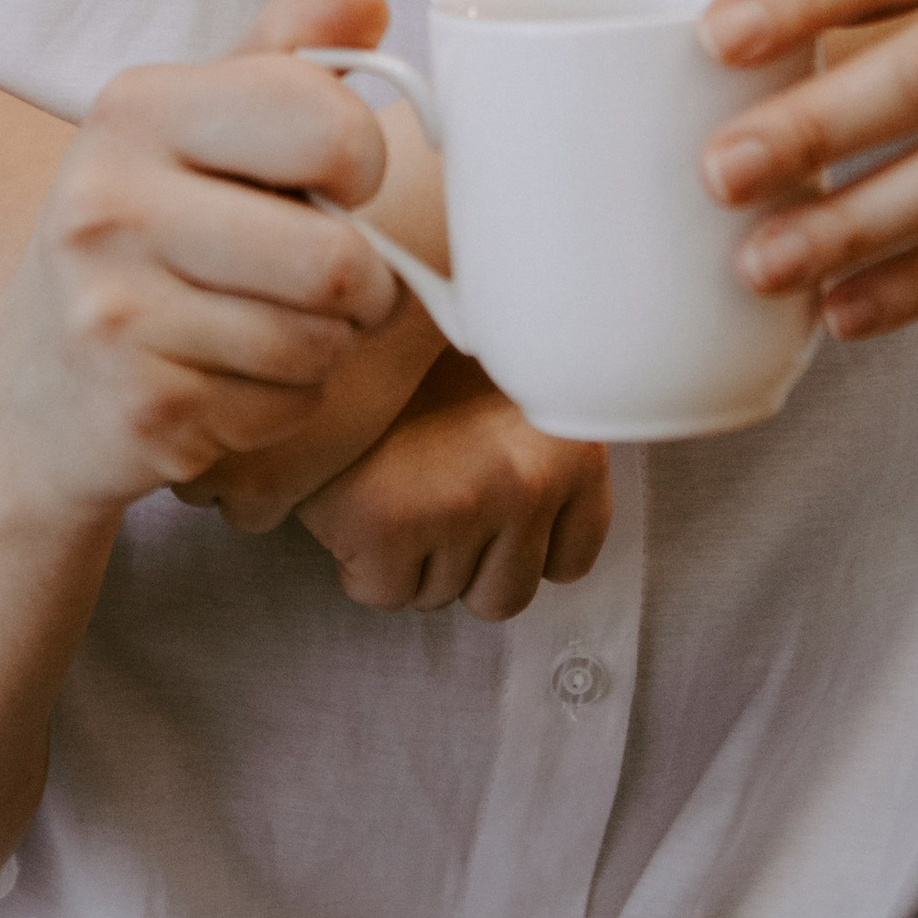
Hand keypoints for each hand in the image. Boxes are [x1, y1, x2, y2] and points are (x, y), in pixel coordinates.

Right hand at [0, 0, 402, 519]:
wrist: (31, 391)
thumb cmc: (140, 238)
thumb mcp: (194, 126)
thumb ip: (284, 57)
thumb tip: (368, 2)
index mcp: (137, 109)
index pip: (328, 125)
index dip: (365, 161)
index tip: (339, 180)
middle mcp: (110, 203)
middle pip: (336, 258)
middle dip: (368, 283)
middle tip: (338, 280)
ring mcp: (116, 313)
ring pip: (320, 341)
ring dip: (326, 345)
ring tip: (272, 326)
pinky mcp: (143, 409)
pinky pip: (288, 406)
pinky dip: (285, 403)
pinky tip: (230, 380)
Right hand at [296, 349, 611, 621]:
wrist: (344, 321)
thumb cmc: (427, 358)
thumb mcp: (514, 387)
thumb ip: (540, 453)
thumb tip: (544, 530)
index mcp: (572, 451)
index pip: (570, 559)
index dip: (521, 545)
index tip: (491, 512)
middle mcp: (528, 482)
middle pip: (507, 594)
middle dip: (465, 563)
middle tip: (430, 496)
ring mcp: (461, 506)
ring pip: (440, 596)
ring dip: (412, 558)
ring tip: (393, 483)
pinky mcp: (390, 526)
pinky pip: (384, 593)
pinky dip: (363, 561)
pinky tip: (358, 496)